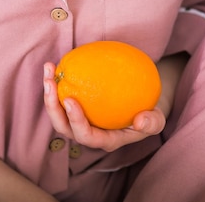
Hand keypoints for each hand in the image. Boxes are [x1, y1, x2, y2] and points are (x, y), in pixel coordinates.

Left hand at [42, 62, 166, 152]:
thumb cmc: (147, 114)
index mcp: (105, 140)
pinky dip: (55, 82)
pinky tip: (54, 64)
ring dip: (49, 91)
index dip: (75, 121)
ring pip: (57, 111)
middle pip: (63, 126)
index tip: (69, 99)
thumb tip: (140, 121)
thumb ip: (151, 123)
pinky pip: (60, 96)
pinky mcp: (75, 107)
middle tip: (50, 82)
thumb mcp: (156, 119)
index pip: (86, 136)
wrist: (141, 106)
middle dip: (52, 106)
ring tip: (48, 68)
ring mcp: (79, 120)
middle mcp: (88, 133)